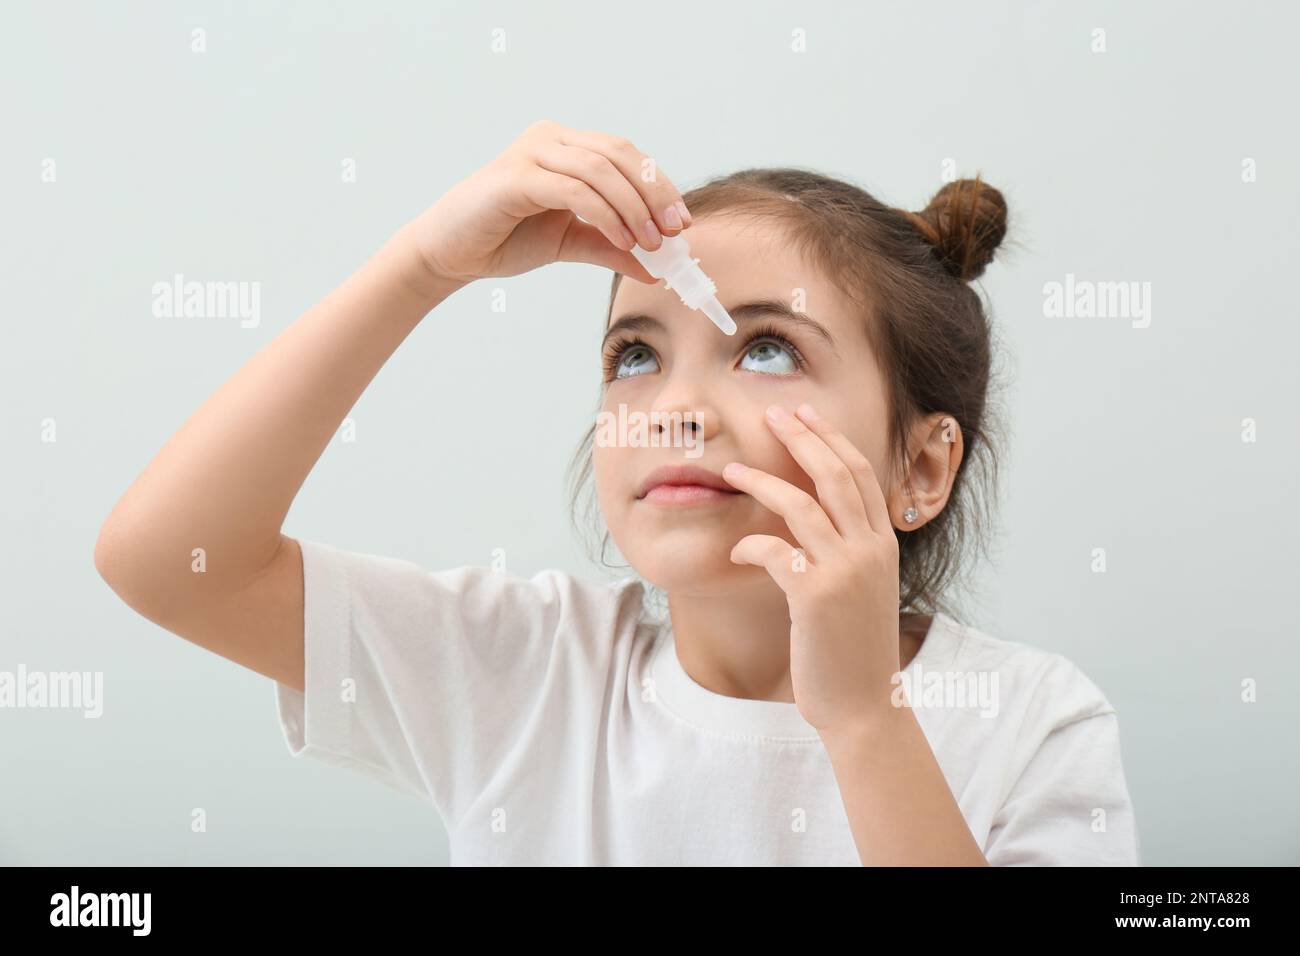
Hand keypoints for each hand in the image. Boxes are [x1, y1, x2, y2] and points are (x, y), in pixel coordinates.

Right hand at [400, 119, 692, 286]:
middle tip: (673, 232)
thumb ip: (610, 247)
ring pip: (601, 170)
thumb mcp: (570, 242)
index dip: (659, 185)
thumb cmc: (504, 239)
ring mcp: (531, 152)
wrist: (451, 254)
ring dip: (633, 208)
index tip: (681, 222)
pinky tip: (622, 241)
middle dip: (654, 194)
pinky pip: (574, 189)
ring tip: (649, 244)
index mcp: (565, 146)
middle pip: (619, 155)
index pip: (625, 155)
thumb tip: (655, 267)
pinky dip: (605, 215)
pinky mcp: (515, 177)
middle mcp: (550, 139)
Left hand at [722, 403, 903, 738]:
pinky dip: (751, 542)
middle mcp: (871, 550)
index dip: (831, 438)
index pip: (861, 474)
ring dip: (763, 481)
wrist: (864, 705)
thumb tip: (815, 518)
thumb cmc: (852, 649)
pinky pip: (776, 551)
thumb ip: (848, 550)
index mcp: (883, 544)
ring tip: (733, 469)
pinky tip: (737, 546)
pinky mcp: (816, 596)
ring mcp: (846, 571)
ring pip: (802, 505)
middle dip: (802, 437)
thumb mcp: (862, 589)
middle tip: (773, 414)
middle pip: (836, 474)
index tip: (805, 413)